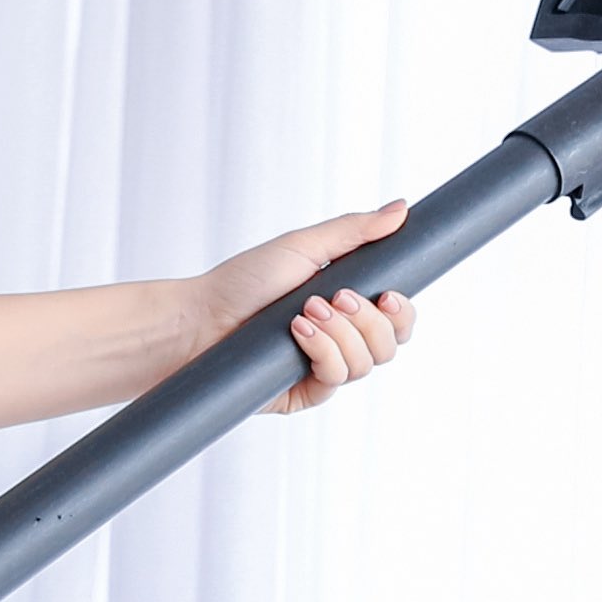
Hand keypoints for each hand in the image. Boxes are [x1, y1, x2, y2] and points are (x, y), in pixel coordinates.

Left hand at [186, 204, 417, 415]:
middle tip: (335, 298)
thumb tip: (401, 209)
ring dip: (340, 334)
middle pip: (390, 345)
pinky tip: (297, 334)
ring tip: (304, 312)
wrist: (200, 318)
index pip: (397, 319)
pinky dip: (322, 353)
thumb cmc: (244, 281)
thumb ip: (355, 231)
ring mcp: (323, 368)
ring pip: (366, 364)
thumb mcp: (303, 246)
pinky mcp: (304, 392)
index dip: (401, 311)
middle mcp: (340, 340)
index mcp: (346, 307)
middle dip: (368, 320)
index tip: (386, 294)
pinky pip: (335, 380)